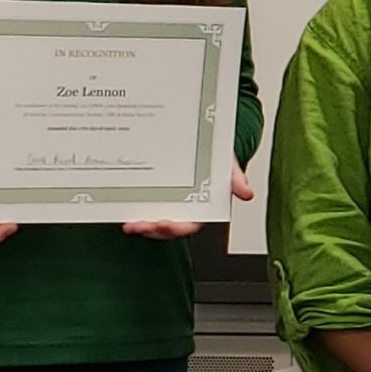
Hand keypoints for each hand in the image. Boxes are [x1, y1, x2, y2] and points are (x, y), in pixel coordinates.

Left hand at [124, 162, 254, 238]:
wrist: (202, 141)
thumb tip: (247, 194)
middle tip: (140, 226)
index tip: (164, 223)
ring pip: (152, 222)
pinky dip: (132, 211)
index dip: (176, 228)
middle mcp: (182, 209)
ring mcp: (166, 203)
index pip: (189, 224)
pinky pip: (141, 208)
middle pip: (167, 227)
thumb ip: (235, 179)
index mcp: (200, 207)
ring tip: (130, 224)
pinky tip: (122, 210)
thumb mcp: (227, 164)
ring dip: (140, 226)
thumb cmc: (215, 157)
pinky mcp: (152, 196)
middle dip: (153, 230)